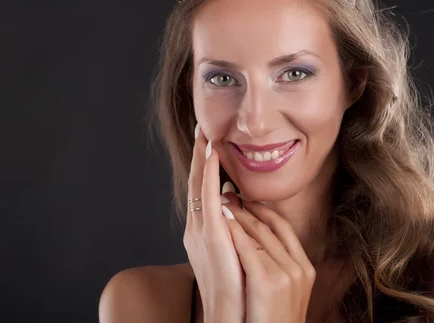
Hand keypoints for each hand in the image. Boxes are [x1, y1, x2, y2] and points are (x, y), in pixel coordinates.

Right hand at [183, 125, 245, 321]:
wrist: (230, 319)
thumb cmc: (236, 293)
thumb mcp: (234, 255)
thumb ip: (232, 229)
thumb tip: (235, 205)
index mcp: (204, 234)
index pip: (202, 193)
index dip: (203, 168)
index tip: (209, 144)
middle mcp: (197, 230)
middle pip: (196, 184)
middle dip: (198, 157)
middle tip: (203, 130)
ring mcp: (201, 233)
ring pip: (198, 187)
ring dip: (201, 159)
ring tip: (205, 135)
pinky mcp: (210, 237)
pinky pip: (207, 198)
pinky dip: (208, 174)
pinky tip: (211, 156)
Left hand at [220, 194, 315, 322]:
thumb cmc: (270, 319)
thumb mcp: (282, 289)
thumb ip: (275, 265)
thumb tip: (258, 242)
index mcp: (304, 267)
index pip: (283, 228)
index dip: (262, 209)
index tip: (245, 196)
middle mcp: (298, 268)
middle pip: (269, 226)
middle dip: (245, 206)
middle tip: (227, 190)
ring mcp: (286, 275)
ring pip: (258, 235)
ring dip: (237, 214)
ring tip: (220, 199)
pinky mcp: (268, 282)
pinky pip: (247, 250)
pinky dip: (233, 233)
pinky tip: (220, 219)